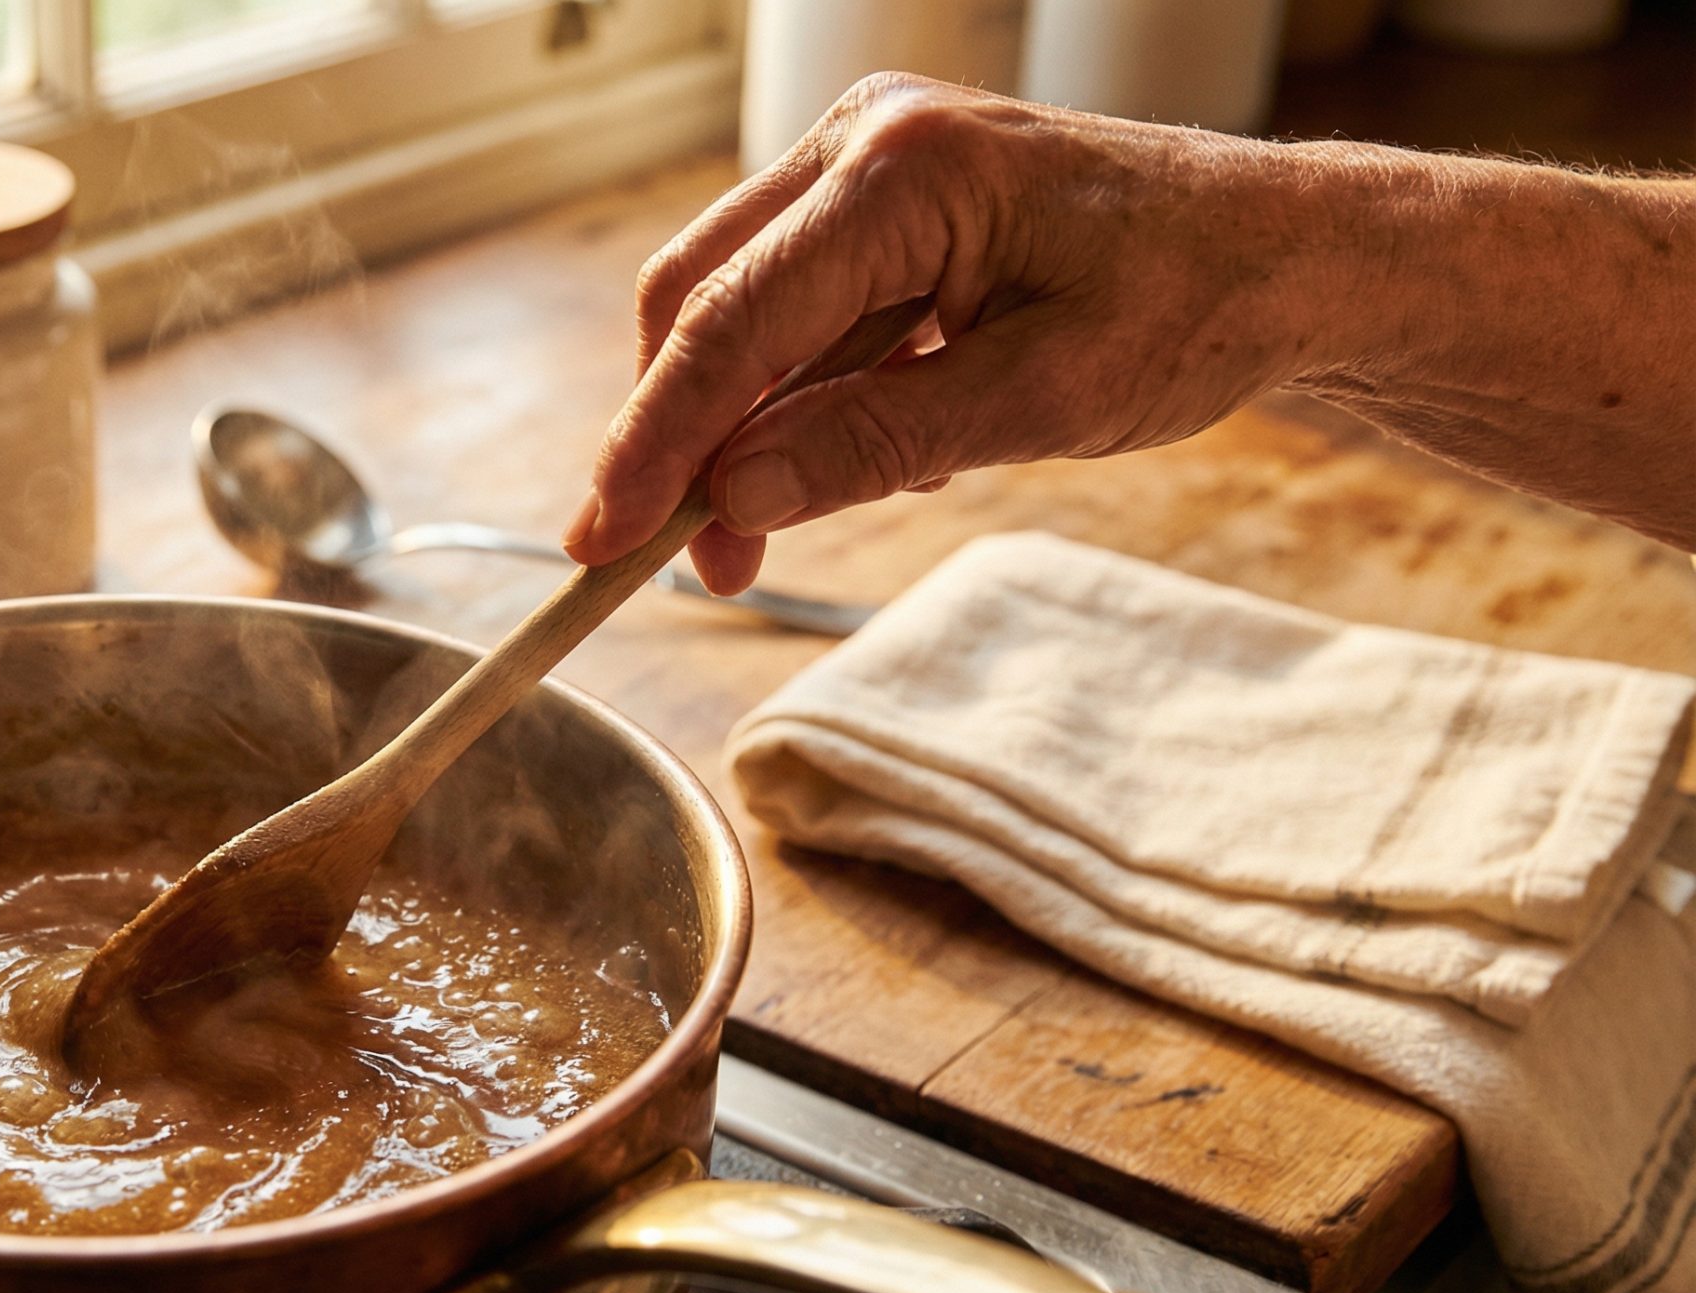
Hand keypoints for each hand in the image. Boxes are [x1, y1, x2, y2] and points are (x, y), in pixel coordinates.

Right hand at [570, 73, 1695, 588]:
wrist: (1283, 254)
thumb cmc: (1192, 307)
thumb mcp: (1042, 401)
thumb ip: (876, 445)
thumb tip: (734, 500)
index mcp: (905, 171)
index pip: (732, 323)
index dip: (653, 443)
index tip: (599, 542)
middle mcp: (862, 139)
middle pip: (700, 301)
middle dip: (677, 440)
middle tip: (677, 562)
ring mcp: (862, 160)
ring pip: (734, 309)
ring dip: (734, 429)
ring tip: (760, 538)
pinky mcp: (876, 200)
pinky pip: (790, 308)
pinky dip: (791, 396)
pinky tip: (840, 455)